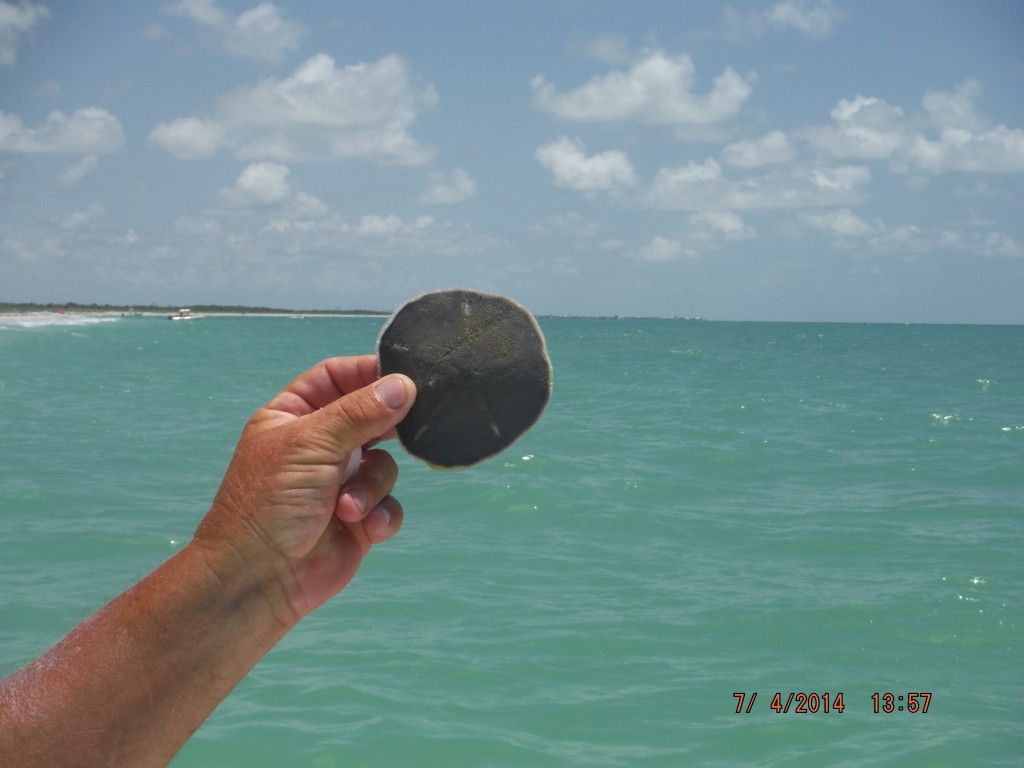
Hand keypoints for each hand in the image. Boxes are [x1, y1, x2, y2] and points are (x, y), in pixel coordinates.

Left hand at [193, 355, 415, 626]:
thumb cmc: (267, 505)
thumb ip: (360, 412)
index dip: (369, 373)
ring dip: (372, 486)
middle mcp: (319, 446)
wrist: (257, 580)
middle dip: (385, 432)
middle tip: (399, 432)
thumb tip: (403, 384)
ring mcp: (340, 483)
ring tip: (347, 507)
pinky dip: (380, 514)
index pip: (338, 377)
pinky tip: (364, 527)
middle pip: (371, 418)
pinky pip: (389, 504)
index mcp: (295, 416)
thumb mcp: (311, 444)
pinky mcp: (358, 519)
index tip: (405, 376)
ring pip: (385, 465)